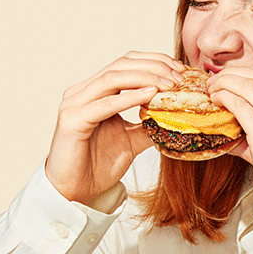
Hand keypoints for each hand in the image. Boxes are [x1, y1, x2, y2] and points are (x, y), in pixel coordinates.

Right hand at [45, 51, 184, 204]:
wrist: (74, 192)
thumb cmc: (97, 166)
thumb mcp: (132, 141)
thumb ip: (149, 125)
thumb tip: (177, 116)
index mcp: (94, 91)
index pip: (126, 63)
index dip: (155, 61)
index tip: (180, 71)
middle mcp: (82, 92)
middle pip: (121, 64)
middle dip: (154, 66)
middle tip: (179, 76)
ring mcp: (74, 103)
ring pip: (113, 78)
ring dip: (145, 78)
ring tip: (169, 84)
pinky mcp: (72, 120)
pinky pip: (104, 105)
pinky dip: (128, 98)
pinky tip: (149, 96)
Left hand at [207, 67, 252, 219]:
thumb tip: (235, 114)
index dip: (250, 71)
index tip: (233, 77)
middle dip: (234, 74)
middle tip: (215, 80)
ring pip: (250, 86)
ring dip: (226, 83)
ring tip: (211, 90)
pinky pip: (241, 106)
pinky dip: (225, 99)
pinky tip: (216, 102)